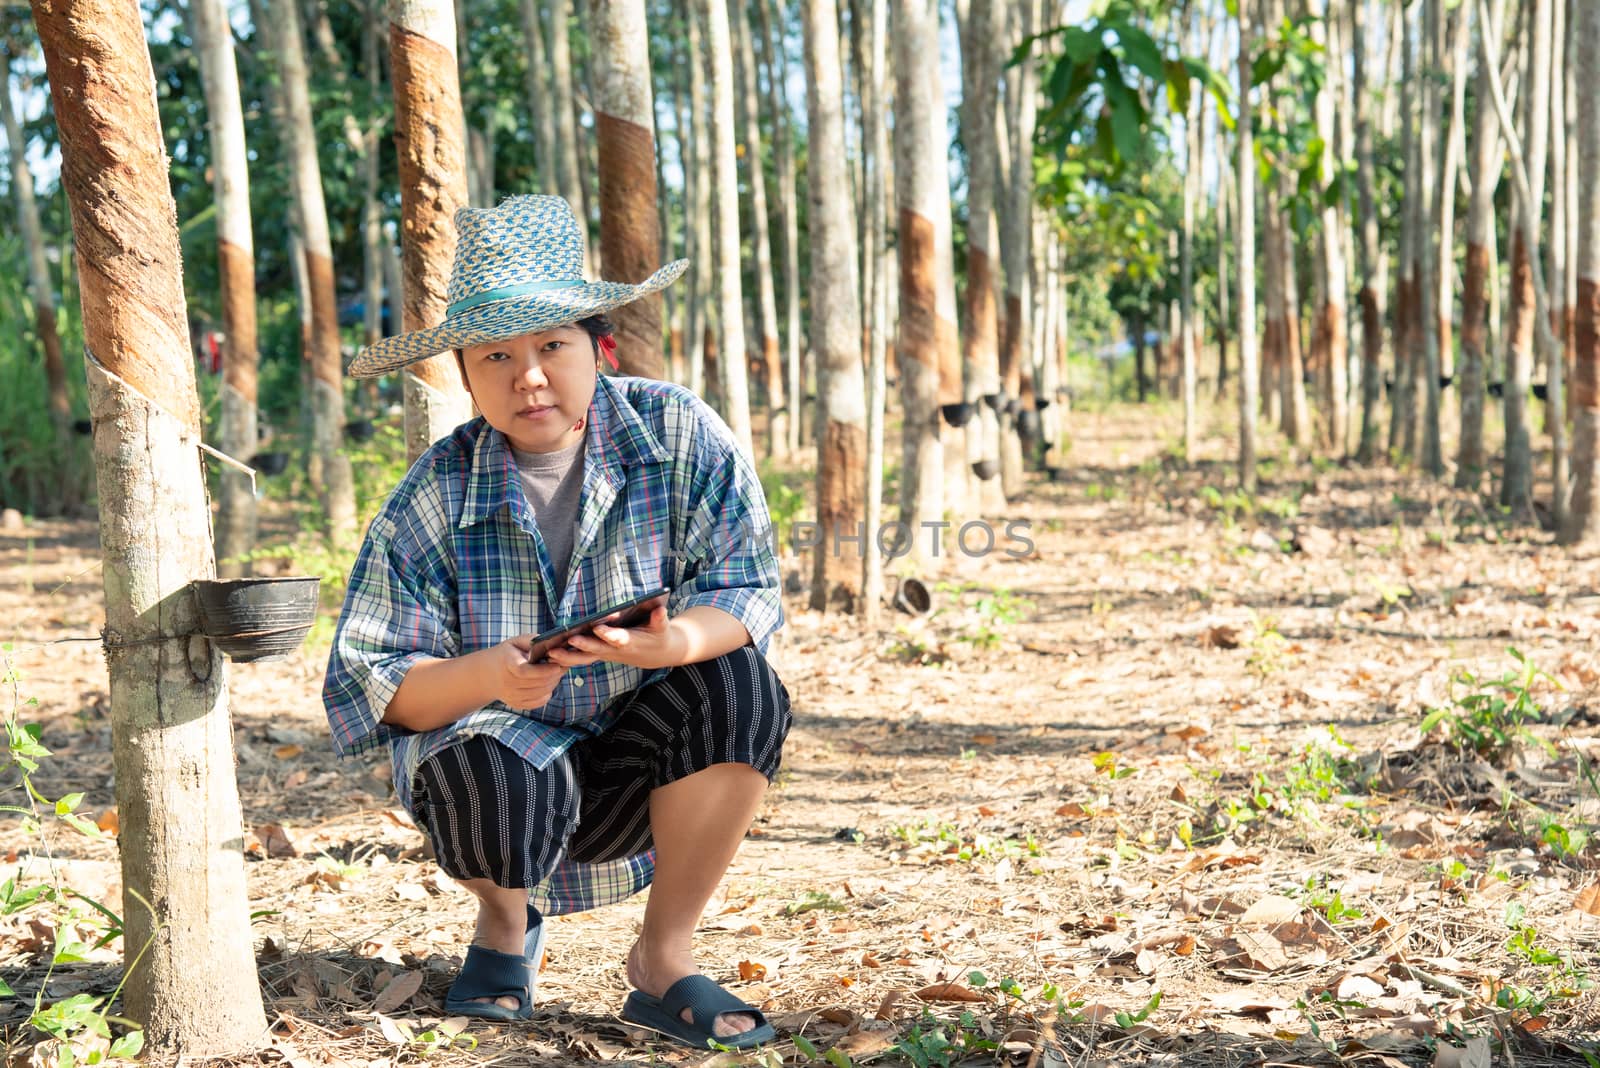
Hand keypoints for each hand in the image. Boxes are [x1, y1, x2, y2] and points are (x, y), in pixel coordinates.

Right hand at [488, 637, 566, 709]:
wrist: (488, 674)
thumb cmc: (508, 654)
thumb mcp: (517, 642)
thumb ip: (533, 641)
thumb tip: (551, 643)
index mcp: (507, 664)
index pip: (525, 672)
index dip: (543, 671)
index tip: (557, 666)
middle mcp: (507, 683)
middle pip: (537, 683)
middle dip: (554, 676)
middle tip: (562, 667)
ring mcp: (511, 696)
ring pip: (540, 693)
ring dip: (553, 683)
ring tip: (555, 674)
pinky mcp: (516, 704)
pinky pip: (538, 702)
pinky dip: (547, 693)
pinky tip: (547, 684)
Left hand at [545, 605, 681, 670]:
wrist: (657, 654)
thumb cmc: (659, 635)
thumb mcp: (663, 627)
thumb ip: (660, 619)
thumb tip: (660, 609)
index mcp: (631, 642)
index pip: (618, 638)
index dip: (609, 634)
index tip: (598, 628)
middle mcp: (615, 650)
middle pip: (596, 650)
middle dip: (582, 646)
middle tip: (568, 640)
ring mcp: (606, 654)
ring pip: (585, 658)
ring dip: (568, 657)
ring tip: (550, 652)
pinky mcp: (599, 654)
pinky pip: (581, 658)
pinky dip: (566, 658)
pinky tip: (549, 654)